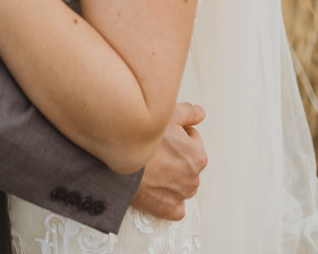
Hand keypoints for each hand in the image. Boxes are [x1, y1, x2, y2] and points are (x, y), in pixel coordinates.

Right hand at [131, 102, 207, 220]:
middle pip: (187, 162)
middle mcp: (193, 177)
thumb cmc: (143, 137)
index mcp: (198, 156)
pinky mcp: (168, 209)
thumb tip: (200, 113)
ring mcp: (181, 195)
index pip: (192, 140)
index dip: (176, 133)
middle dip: (175, 155)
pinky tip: (155, 186)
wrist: (121, 159)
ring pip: (181, 183)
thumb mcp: (169, 115)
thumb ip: (189, 113)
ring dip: (171, 176)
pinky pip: (174, 206)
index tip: (163, 135)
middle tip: (155, 148)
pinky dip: (167, 199)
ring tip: (152, 165)